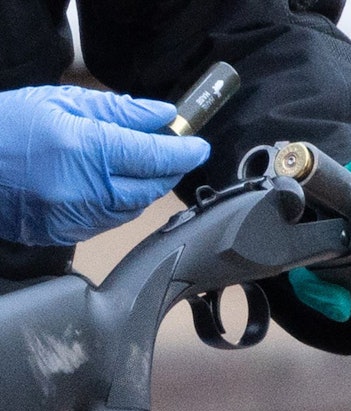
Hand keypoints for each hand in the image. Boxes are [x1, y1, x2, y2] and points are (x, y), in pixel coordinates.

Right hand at [0, 85, 209, 245]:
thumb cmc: (6, 128)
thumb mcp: (62, 103)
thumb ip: (119, 111)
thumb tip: (161, 115)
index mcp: (87, 150)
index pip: (156, 156)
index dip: (184, 150)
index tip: (198, 144)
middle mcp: (87, 190)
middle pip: (153, 185)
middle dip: (169, 168)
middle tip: (173, 149)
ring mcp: (79, 216)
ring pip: (137, 206)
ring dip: (148, 186)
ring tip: (140, 163)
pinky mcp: (70, 233)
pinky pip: (114, 220)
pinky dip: (124, 202)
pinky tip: (115, 185)